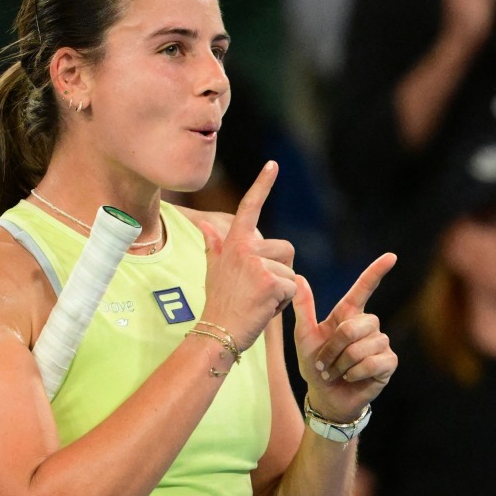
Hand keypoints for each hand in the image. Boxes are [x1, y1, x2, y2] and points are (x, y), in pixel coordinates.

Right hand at [199, 162, 296, 350]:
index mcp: (234, 243)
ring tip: (259, 301)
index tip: (273, 164)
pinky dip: (283, 303)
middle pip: (286, 249)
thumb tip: (203, 223)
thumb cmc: (219, 303)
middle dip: (282, 271)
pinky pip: (292, 288)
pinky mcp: (271, 283)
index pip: (249, 208)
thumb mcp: (213, 269)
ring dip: (282, 290)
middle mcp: (246, 249)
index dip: (262, 185)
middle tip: (258, 291)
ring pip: (291, 272)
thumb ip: (213, 244)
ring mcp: (258, 265)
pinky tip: (264, 309)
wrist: (217, 332)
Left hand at [293, 254, 396, 422]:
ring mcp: (381, 343)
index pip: (364, 289)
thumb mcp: (303, 336)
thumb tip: (299, 277)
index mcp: (348, 315)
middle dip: (335, 347)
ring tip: (336, 371)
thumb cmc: (315, 365)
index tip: (391, 256)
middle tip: (325, 362)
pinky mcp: (389, 362)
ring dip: (342, 363)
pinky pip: (372, 362)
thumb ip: (304, 308)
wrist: (325, 395)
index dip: (376, 272)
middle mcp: (368, 325)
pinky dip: (355, 372)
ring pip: (363, 346)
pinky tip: (351, 377)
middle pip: (355, 326)